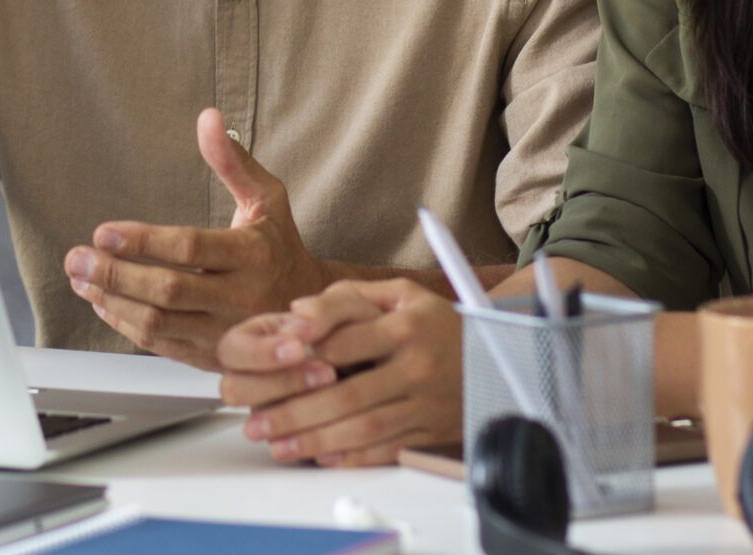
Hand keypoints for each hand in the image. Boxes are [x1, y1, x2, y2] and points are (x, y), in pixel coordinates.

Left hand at [63, 109, 327, 368]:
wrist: (311, 314)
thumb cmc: (281, 248)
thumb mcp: (267, 199)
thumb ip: (233, 162)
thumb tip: (209, 119)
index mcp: (254, 255)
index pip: (190, 248)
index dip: (143, 241)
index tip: (102, 232)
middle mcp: (241, 299)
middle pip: (168, 291)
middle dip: (115, 274)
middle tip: (76, 258)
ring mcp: (225, 333)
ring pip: (158, 324)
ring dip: (112, 301)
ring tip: (81, 278)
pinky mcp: (211, 357)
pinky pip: (160, 345)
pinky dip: (124, 324)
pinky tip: (102, 301)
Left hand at [216, 279, 461, 467]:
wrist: (495, 358)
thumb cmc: (436, 322)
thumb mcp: (400, 294)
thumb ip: (348, 297)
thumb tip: (297, 311)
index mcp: (405, 327)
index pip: (345, 341)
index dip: (304, 354)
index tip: (267, 366)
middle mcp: (415, 367)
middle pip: (347, 395)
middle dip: (296, 412)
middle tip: (257, 423)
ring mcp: (423, 404)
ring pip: (362, 429)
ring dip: (315, 441)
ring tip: (277, 446)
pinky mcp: (429, 431)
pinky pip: (386, 449)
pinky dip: (351, 457)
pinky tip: (320, 458)